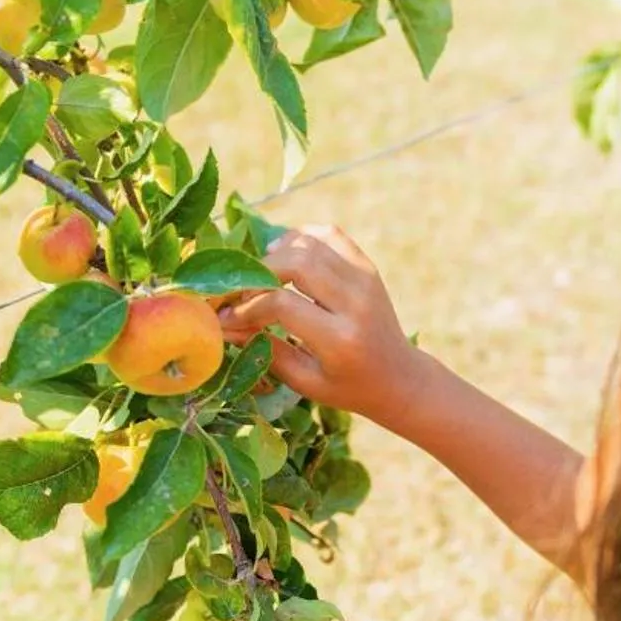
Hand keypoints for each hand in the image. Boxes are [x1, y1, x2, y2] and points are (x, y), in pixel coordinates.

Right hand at [219, 225, 434, 429]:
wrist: (398, 377)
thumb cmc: (347, 386)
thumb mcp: (305, 381)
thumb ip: (265, 350)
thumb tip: (222, 326)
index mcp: (340, 339)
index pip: (282, 304)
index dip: (246, 306)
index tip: (225, 316)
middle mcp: (356, 303)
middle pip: (296, 263)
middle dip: (257, 273)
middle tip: (240, 292)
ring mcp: (365, 279)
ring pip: (310, 243)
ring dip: (276, 253)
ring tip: (258, 274)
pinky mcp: (367, 267)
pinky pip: (329, 234)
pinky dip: (301, 236)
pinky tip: (285, 254)